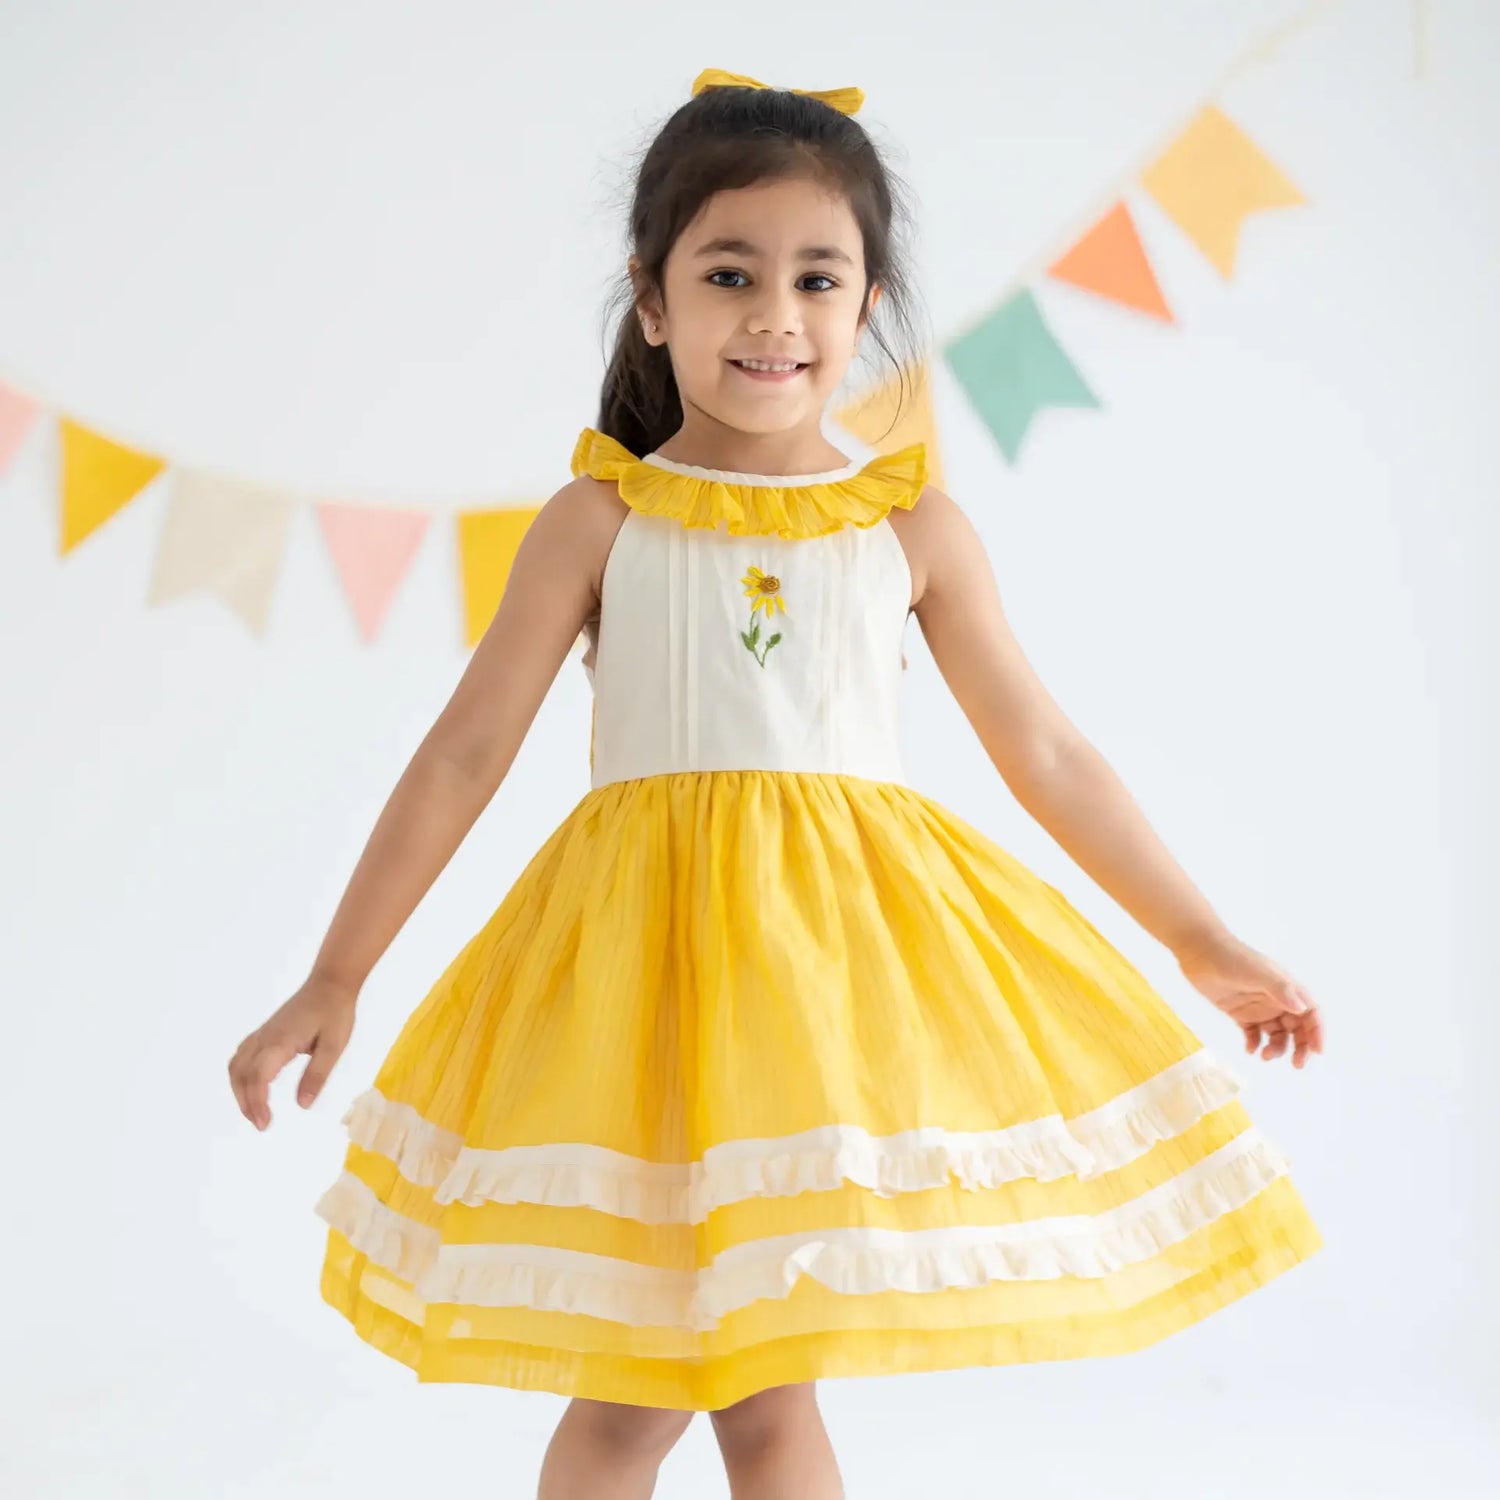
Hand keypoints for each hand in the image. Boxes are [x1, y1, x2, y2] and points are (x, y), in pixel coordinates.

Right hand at [228, 975, 357, 1129]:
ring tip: (255, 1112)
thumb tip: (302, 1105)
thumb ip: (317, 1075)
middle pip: (241, 1074)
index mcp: (280, 1042)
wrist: (330, 983)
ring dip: (240, 1091)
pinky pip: (242, 1056)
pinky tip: (251, 1087)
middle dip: (246, 1103)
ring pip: (236, 1065)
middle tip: (262, 1124)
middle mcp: (264, 1038)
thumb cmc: (335, 1012)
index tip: (265, 1123)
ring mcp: (262, 1034)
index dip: (257, 1103)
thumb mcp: (334, 1046)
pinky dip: (240, 1076)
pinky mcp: (265, 1032)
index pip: (258, 1077)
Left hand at [1174, 934, 1323, 1068]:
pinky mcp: (1240, 1013)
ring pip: (1277, 1035)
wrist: (1200, 953)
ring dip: (1276, 1048)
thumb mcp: (1258, 972)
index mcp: (1286, 988)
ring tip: (1264, 1056)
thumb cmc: (1233, 958)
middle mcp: (1276, 1000)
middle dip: (1301, 1047)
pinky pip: (1253, 1034)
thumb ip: (1281, 989)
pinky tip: (1250, 1049)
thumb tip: (1303, 1008)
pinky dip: (1254, 1044)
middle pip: (1297, 1028)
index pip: (1310, 1012)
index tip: (1318, 1051)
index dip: (1318, 1031)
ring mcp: (1258, 1007)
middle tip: (1297, 1064)